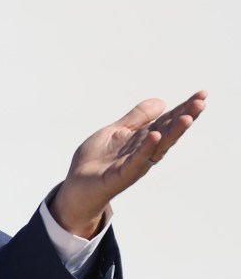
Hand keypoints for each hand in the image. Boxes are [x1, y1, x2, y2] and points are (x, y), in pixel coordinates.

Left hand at [50, 91, 206, 237]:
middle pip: (168, 132)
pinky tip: (155, 136)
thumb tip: (162, 101)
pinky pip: (136, 161)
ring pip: (158, 146)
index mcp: (143, 139)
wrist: (77, 184)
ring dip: (173, 132)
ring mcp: (135, 163)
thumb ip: (137, 118)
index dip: (183, 108)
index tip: (202, 94)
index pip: (167, 121)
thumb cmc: (97, 160)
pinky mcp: (121, 174)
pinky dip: (146, 148)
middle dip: (185, 117)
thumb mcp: (116, 131)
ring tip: (187, 117)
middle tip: (201, 102)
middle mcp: (144, 151)